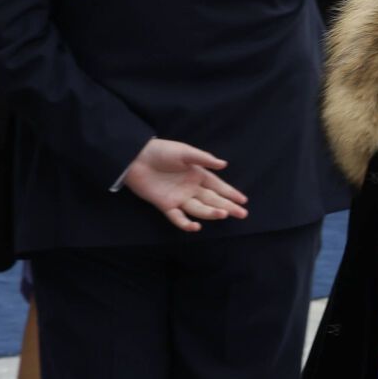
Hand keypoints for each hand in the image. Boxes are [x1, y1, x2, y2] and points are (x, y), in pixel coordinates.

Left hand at [122, 139, 248, 232]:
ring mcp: (179, 198)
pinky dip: (185, 223)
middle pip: (213, 199)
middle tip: (242, 214)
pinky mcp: (165, 205)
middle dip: (228, 206)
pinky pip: (177, 217)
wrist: (134, 158)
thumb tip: (224, 164)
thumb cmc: (160, 151)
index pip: (218, 186)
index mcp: (197, 174)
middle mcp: (191, 188)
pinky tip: (196, 226)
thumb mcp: (184, 151)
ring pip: (199, 208)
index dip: (230, 193)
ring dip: (211, 212)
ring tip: (223, 214)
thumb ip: (203, 158)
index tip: (243, 201)